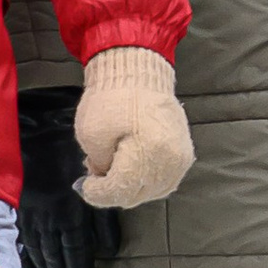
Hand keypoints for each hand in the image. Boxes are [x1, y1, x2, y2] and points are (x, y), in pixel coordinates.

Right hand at [17, 88, 112, 267]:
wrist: (37, 126)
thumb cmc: (75, 149)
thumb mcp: (98, 178)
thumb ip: (105, 215)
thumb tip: (108, 251)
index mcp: (69, 212)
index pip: (75, 254)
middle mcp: (47, 218)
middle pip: (55, 258)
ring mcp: (28, 213)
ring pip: (38, 252)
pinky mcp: (17, 206)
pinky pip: (22, 238)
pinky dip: (28, 257)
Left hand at [75, 46, 193, 206]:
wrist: (139, 73)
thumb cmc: (113, 97)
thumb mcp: (91, 132)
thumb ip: (98, 164)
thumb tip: (104, 178)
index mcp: (148, 153)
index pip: (121, 189)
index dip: (98, 193)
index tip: (83, 186)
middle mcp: (170, 160)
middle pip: (137, 195)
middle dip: (112, 190)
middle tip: (95, 177)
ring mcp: (180, 159)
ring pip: (152, 192)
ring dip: (129, 188)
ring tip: (112, 170)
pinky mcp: (184, 154)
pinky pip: (164, 181)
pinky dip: (145, 182)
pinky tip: (130, 170)